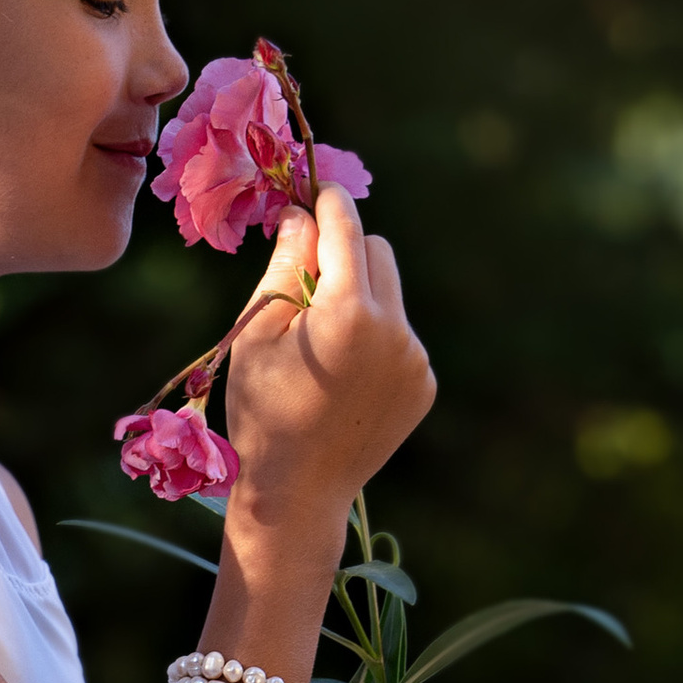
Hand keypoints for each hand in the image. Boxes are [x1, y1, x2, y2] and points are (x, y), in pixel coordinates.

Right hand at [220, 184, 433, 530]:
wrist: (298, 494)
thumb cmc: (262, 412)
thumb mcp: (259, 332)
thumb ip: (285, 265)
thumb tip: (302, 214)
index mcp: (350, 312)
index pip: (346, 227)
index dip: (327, 202)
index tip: (315, 188)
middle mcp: (395, 330)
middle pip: (377, 252)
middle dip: (344, 252)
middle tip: (305, 278)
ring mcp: (416, 360)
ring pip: (391, 295)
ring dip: (359, 296)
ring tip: (321, 342)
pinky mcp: (424, 385)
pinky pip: (399, 336)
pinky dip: (374, 338)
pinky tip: (342, 376)